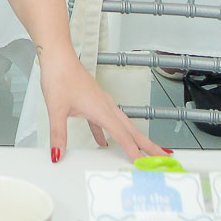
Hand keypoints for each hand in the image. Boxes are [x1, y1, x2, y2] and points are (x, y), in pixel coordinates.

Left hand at [38, 46, 165, 162]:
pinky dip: (109, 133)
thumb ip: (58, 134)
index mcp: (102, 110)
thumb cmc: (60, 76)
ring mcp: (101, 102)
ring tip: (142, 151)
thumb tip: (58, 153)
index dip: (134, 151)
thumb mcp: (56, 109)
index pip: (123, 136)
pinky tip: (103, 142)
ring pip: (123, 125)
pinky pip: (106, 121)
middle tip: (164, 157)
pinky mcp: (94, 100)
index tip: (145, 164)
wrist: (58, 57)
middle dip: (149, 145)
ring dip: (133, 139)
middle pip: (132, 130)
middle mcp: (106, 106)